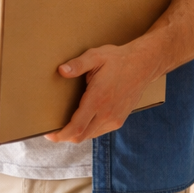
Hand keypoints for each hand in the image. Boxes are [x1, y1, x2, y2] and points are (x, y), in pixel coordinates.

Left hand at [44, 40, 161, 142]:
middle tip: (53, 129)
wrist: (144, 65)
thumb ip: (78, 64)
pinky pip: (99, 131)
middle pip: (80, 136)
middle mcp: (107, 113)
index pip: (76, 127)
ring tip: (66, 124)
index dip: (60, 135)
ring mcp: (114, 118)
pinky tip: (83, 120)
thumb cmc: (118, 60)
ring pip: (89, 135)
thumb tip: (61, 71)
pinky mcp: (119, 120)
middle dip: (64, 136)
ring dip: (76, 133)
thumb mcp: (96, 56)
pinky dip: (88, 130)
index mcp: (98, 99)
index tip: (49, 134)